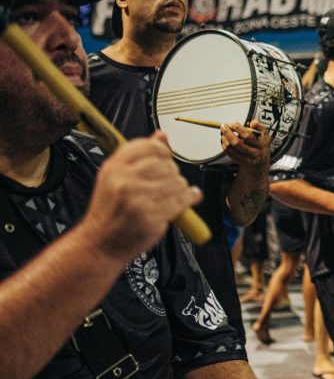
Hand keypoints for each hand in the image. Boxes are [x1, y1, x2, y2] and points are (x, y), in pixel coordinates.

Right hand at [82, 132, 202, 262]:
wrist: (100, 244)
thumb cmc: (111, 212)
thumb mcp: (117, 178)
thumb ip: (140, 157)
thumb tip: (161, 135)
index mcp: (114, 167)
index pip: (149, 146)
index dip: (164, 152)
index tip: (167, 159)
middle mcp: (124, 180)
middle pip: (166, 165)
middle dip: (173, 174)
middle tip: (168, 184)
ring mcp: (137, 198)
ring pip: (177, 182)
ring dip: (181, 189)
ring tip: (172, 196)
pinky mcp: (150, 216)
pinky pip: (181, 200)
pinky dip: (189, 200)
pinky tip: (187, 200)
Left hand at [222, 119, 270, 168]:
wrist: (261, 162)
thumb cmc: (261, 145)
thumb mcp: (264, 135)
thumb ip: (259, 127)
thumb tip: (254, 122)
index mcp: (261, 145)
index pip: (247, 136)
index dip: (239, 129)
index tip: (233, 123)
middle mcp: (254, 153)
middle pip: (237, 143)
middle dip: (228, 133)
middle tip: (223, 126)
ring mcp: (246, 159)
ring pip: (231, 148)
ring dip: (224, 139)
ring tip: (222, 132)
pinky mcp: (240, 162)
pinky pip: (228, 153)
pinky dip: (224, 145)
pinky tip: (224, 140)